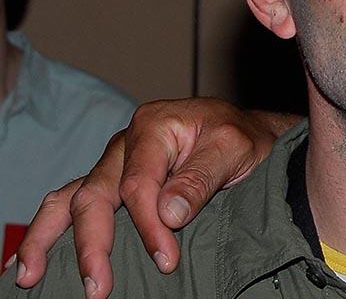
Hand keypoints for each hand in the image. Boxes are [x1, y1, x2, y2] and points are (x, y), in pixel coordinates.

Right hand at [14, 98, 296, 297]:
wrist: (250, 135)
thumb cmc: (243, 139)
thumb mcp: (234, 148)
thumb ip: (200, 178)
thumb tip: (167, 214)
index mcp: (154, 125)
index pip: (138, 184)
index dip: (148, 226)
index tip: (166, 260)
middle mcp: (126, 142)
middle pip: (96, 193)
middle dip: (93, 243)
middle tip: (98, 287)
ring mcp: (115, 162)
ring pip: (72, 197)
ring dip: (49, 238)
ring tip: (32, 276)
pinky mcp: (114, 181)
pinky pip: (74, 201)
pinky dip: (51, 228)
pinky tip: (34, 259)